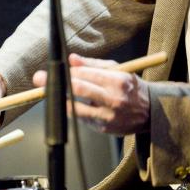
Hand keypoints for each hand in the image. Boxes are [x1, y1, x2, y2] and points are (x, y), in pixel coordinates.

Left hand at [32, 53, 149, 134]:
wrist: (150, 111)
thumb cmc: (130, 86)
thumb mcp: (117, 70)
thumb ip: (93, 65)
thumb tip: (72, 59)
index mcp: (117, 81)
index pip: (85, 75)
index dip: (64, 73)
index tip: (49, 71)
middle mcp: (114, 99)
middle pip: (78, 90)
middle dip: (56, 85)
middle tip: (39, 80)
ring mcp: (109, 116)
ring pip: (76, 109)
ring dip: (60, 101)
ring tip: (50, 94)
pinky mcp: (104, 129)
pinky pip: (82, 119)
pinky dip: (74, 111)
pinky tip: (70, 105)